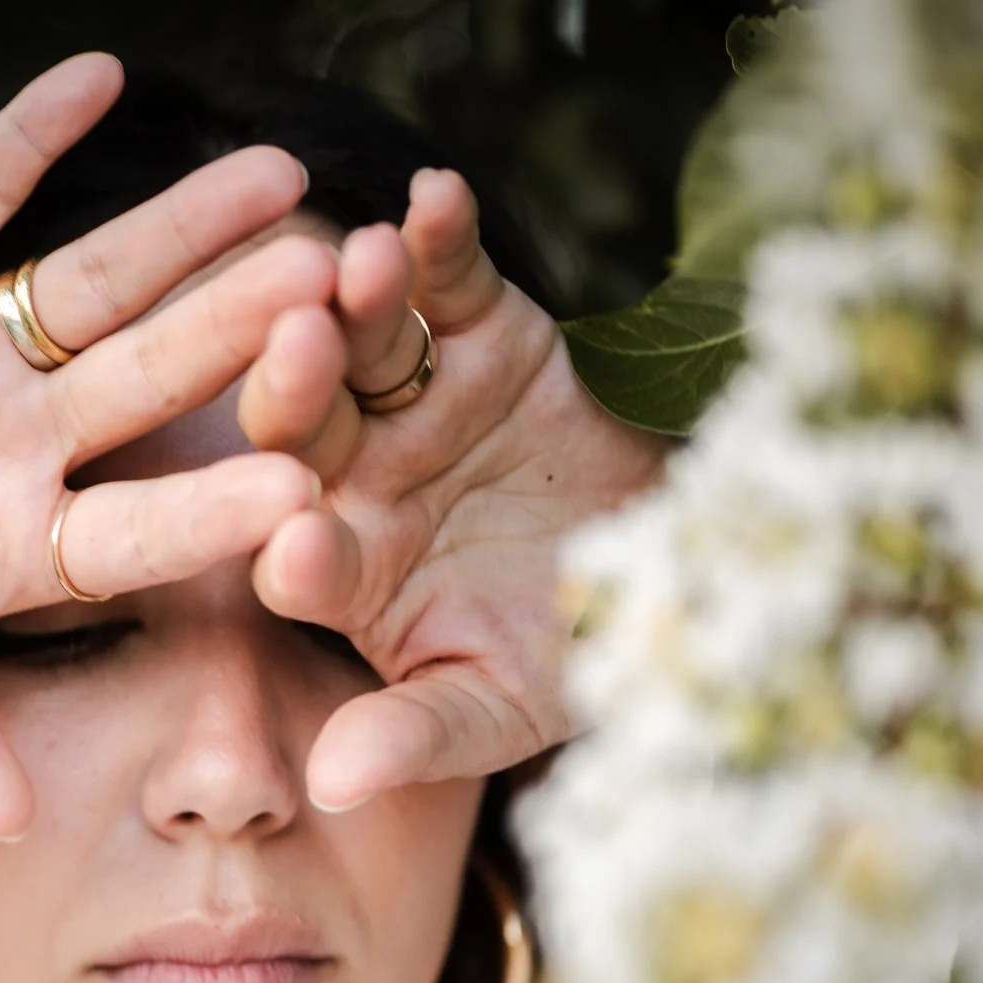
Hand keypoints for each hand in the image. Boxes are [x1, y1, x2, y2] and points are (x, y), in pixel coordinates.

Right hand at [0, 55, 331, 837]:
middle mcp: (10, 454)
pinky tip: (105, 75)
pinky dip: (28, 139)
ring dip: (181, 228)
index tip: (308, 490)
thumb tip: (17, 815)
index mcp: (13, 559)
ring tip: (279, 171)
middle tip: (344, 285)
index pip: (136, 534)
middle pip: (151, 386)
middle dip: (241, 334)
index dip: (214, 511)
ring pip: (91, 283)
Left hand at [233, 169, 672, 808]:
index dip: (299, 549)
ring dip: (361, 301)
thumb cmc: (579, 658)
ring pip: (368, 344)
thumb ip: (415, 737)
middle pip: (306, 431)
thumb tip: (331, 786)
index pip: (298, 559)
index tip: (302, 541)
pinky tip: (433, 196)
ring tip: (359, 261)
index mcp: (341, 573)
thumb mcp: (502, 710)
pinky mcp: (478, 328)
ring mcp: (411, 398)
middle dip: (299, 390)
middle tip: (295, 350)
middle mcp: (355, 477)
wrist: (686, 573)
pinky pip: (449, 279)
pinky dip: (442, 239)